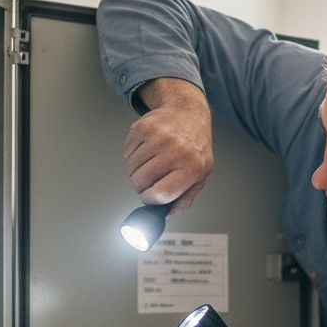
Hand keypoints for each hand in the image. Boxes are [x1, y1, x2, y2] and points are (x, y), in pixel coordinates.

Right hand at [123, 78, 212, 214]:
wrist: (188, 112)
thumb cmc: (195, 146)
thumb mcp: (200, 174)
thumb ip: (185, 197)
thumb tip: (167, 214)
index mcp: (192, 167)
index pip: (161, 193)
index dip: (150, 199)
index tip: (149, 197)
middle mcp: (176, 151)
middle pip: (141, 181)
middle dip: (140, 186)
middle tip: (148, 180)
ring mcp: (159, 137)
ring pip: (131, 168)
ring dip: (135, 171)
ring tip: (148, 164)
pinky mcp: (143, 127)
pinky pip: (126, 152)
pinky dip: (131, 156)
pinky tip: (145, 151)